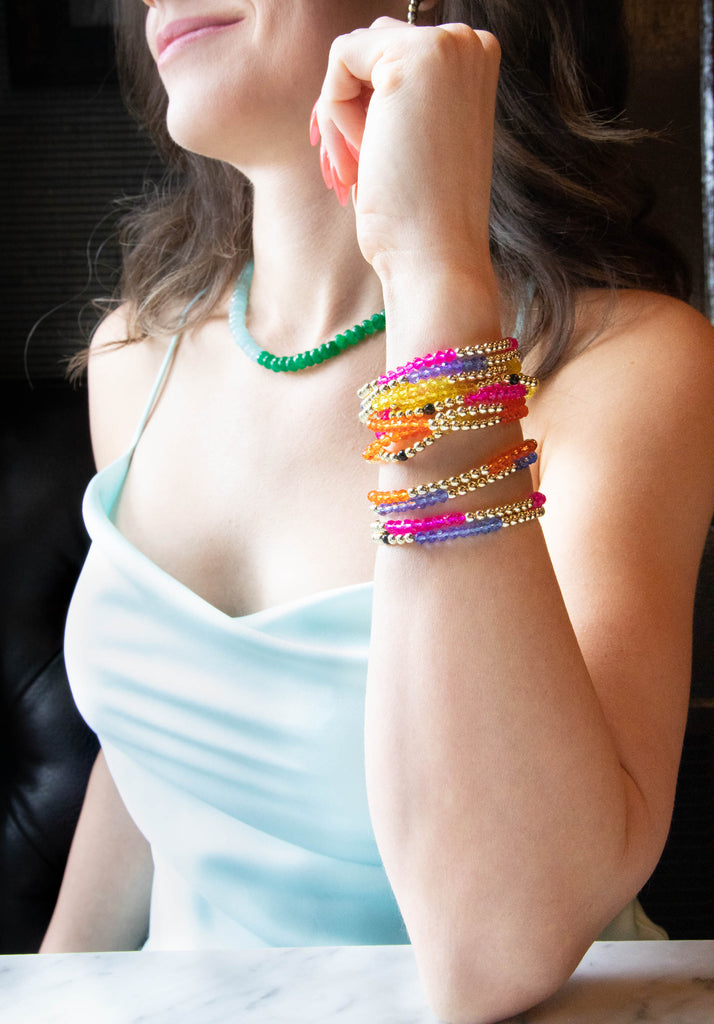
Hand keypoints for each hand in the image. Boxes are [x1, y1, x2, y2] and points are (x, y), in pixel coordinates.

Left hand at [312, 19, 500, 279]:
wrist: (437, 256)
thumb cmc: (421, 213)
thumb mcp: (416, 137)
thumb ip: (398, 94)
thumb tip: (348, 69)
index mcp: (477, 60)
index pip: (391, 54)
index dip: (367, 108)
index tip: (375, 162)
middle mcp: (469, 42)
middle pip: (370, 49)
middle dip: (352, 108)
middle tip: (365, 168)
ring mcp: (446, 45)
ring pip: (352, 55)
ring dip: (342, 114)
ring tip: (365, 166)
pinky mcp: (412, 58)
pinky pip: (339, 60)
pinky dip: (336, 111)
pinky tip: (365, 154)